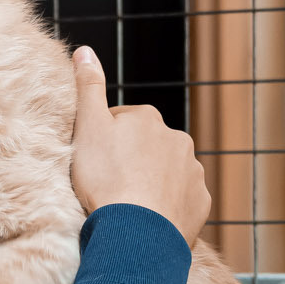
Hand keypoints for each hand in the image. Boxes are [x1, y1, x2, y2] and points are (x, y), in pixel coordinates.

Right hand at [66, 48, 209, 242]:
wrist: (136, 234)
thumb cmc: (106, 180)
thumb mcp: (87, 128)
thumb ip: (88, 87)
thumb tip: (84, 50)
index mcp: (149, 119)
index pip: (122, 123)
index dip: (104, 142)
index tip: (93, 163)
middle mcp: (178, 139)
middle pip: (147, 147)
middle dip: (132, 161)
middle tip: (108, 186)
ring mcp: (192, 172)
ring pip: (167, 173)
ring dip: (150, 184)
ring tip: (128, 207)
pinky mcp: (200, 203)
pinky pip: (181, 201)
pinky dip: (166, 207)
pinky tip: (147, 220)